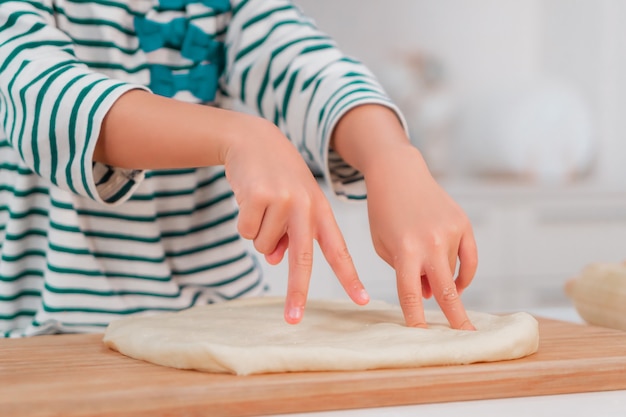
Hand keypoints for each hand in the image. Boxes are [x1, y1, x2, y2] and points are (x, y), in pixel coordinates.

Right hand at [222, 117, 368, 323]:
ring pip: (264, 246)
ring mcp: (284, 201)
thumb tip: (277, 260)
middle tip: (293, 320)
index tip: (362, 301)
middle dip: (298, 292)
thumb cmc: (277, 178)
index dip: (350, 277)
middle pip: (304, 259)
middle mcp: (307, 207)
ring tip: (261, 205)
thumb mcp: (293, 204)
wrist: (254, 140)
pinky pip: (246, 232)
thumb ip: (290, 235)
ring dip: (258, 232)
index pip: (339, 250)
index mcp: (321, 211)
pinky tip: (248, 198)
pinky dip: (243, 221)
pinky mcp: (259, 196)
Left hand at [331, 104, 476, 329]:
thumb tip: (429, 294)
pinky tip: (457, 282)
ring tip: (423, 261)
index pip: (410, 293)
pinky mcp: (463, 223)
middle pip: (446, 290)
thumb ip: (405, 273)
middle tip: (466, 336)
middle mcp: (430, 242)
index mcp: (405, 249)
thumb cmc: (384, 213)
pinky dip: (464, 274)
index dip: (416, 318)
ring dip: (440, 278)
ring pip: (452, 272)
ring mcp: (450, 232)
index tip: (422, 337)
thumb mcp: (383, 245)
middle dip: (456, 317)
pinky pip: (470, 259)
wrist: (398, 174)